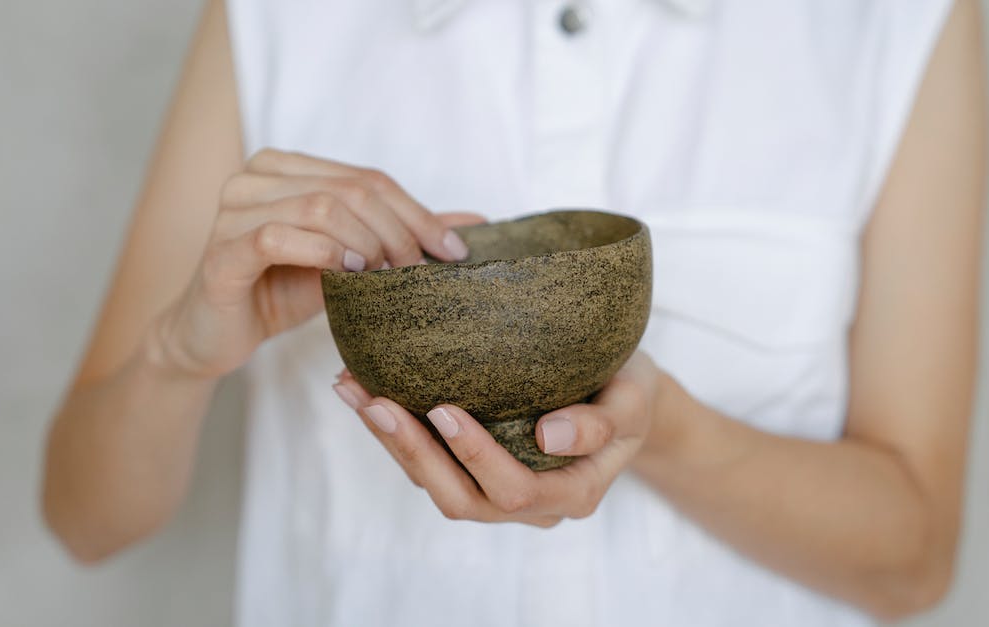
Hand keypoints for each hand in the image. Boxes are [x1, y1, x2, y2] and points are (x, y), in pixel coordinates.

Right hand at [152, 149, 481, 378]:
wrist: (216, 335)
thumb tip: (477, 222)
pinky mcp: (221, 250)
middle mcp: (255, 176)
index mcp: (285, 167)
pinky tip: (349, 273)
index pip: (368, 178)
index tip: (453, 252)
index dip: (417, 212)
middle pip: (350, 189)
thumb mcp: (350, 260)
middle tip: (423, 272)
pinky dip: (324, 252)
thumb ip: (402, 235)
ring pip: (320, 207)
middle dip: (399, 231)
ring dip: (368, 243)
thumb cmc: (282, 291)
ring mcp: (232, 209)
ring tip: (389, 277)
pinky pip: (278, 236)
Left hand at [333, 352, 662, 526]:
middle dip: (412, 452)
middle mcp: (531, 504)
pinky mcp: (475, 468)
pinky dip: (393, 430)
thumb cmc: (631, 389)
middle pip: (461, 498)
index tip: (443, 408)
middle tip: (374, 401)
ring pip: (435, 484)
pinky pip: (429, 462)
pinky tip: (363, 390)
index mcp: (572, 493)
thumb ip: (602, 423)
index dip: (475, 455)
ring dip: (390, 442)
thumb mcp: (634, 399)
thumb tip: (550, 435)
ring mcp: (498, 490)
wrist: (624, 390)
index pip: (514, 489)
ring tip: (354, 391)